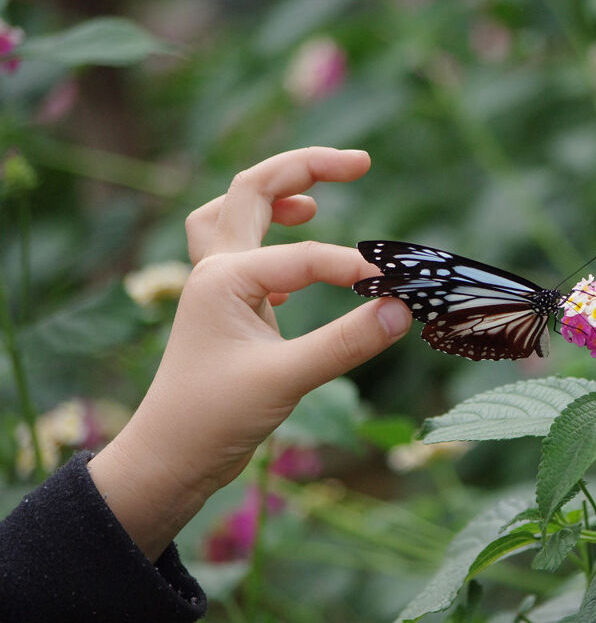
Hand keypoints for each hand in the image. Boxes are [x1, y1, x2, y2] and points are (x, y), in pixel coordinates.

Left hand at [88, 147, 411, 559]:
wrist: (168, 459)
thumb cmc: (213, 417)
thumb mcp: (286, 379)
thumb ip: (346, 343)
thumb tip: (401, 311)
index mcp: (223, 277)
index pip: (301, 257)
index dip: (349, 267)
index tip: (392, 288)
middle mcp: (215, 271)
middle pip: (252, 190)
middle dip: (304, 169)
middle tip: (360, 163)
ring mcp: (216, 291)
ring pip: (234, 216)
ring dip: (272, 197)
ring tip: (314, 200)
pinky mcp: (225, 314)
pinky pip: (244, 258)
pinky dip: (270, 245)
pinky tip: (299, 270)